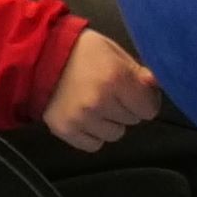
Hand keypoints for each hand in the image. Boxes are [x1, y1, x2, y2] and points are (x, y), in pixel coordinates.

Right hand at [37, 26, 164, 150]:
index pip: (149, 109)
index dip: (144, 100)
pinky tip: (85, 116)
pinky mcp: (65, 130)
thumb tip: (156, 87)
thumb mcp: (115, 53)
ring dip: (110, 122)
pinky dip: (93, 134)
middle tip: (110, 92)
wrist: (41, 57)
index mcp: (116, 78)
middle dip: (126, 108)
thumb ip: (138, 72)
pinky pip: (94, 144)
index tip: (134, 92)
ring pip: (115, 134)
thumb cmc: (83, 51)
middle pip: (132, 120)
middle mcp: (100, 101)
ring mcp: (81, 118)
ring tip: (96, 103)